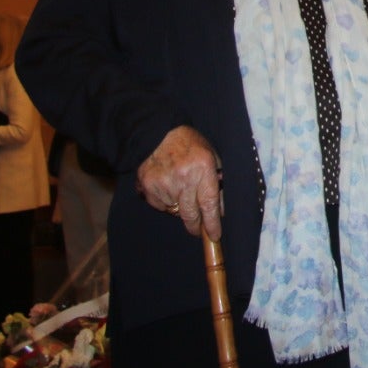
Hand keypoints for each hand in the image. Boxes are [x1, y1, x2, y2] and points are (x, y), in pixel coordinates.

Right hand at [137, 125, 223, 240]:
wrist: (157, 133)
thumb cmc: (189, 144)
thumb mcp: (211, 156)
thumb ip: (217, 181)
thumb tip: (219, 209)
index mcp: (203, 168)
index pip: (209, 204)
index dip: (212, 223)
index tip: (214, 235)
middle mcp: (183, 178)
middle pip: (190, 214)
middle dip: (195, 225)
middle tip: (197, 228)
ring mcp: (164, 183)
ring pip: (174, 211)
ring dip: (179, 207)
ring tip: (180, 190)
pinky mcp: (148, 186)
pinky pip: (160, 205)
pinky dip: (165, 201)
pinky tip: (167, 186)